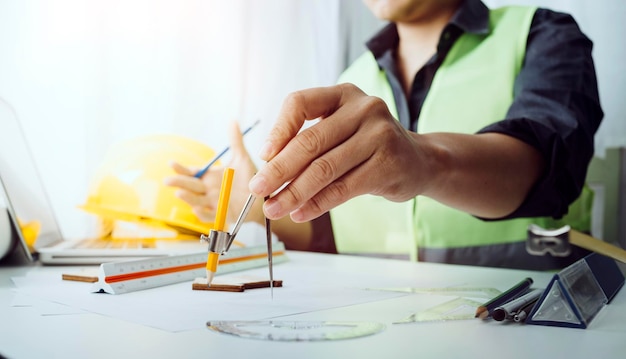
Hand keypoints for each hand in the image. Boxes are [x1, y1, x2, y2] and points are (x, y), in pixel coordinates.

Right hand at [164, 121, 263, 224]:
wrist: (263, 197)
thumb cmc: (249, 178)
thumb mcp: (242, 158)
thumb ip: (235, 141)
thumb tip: (233, 121)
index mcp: (209, 176)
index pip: (192, 172)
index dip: (182, 169)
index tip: (172, 164)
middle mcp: (208, 189)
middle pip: (190, 186)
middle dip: (179, 183)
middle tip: (168, 181)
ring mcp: (214, 202)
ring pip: (196, 200)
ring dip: (187, 198)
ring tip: (179, 193)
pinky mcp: (222, 214)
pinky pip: (209, 216)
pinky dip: (202, 214)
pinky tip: (196, 209)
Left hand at [248, 83, 429, 221]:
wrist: (418, 161)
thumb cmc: (367, 146)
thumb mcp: (340, 131)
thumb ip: (309, 142)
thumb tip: (269, 171)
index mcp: (343, 95)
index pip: (300, 102)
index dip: (278, 129)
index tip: (264, 155)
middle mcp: (363, 109)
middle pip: (310, 142)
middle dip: (279, 170)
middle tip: (257, 190)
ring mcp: (379, 135)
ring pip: (324, 169)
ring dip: (294, 193)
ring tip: (274, 208)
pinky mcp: (387, 165)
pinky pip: (343, 188)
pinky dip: (317, 204)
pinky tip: (300, 213)